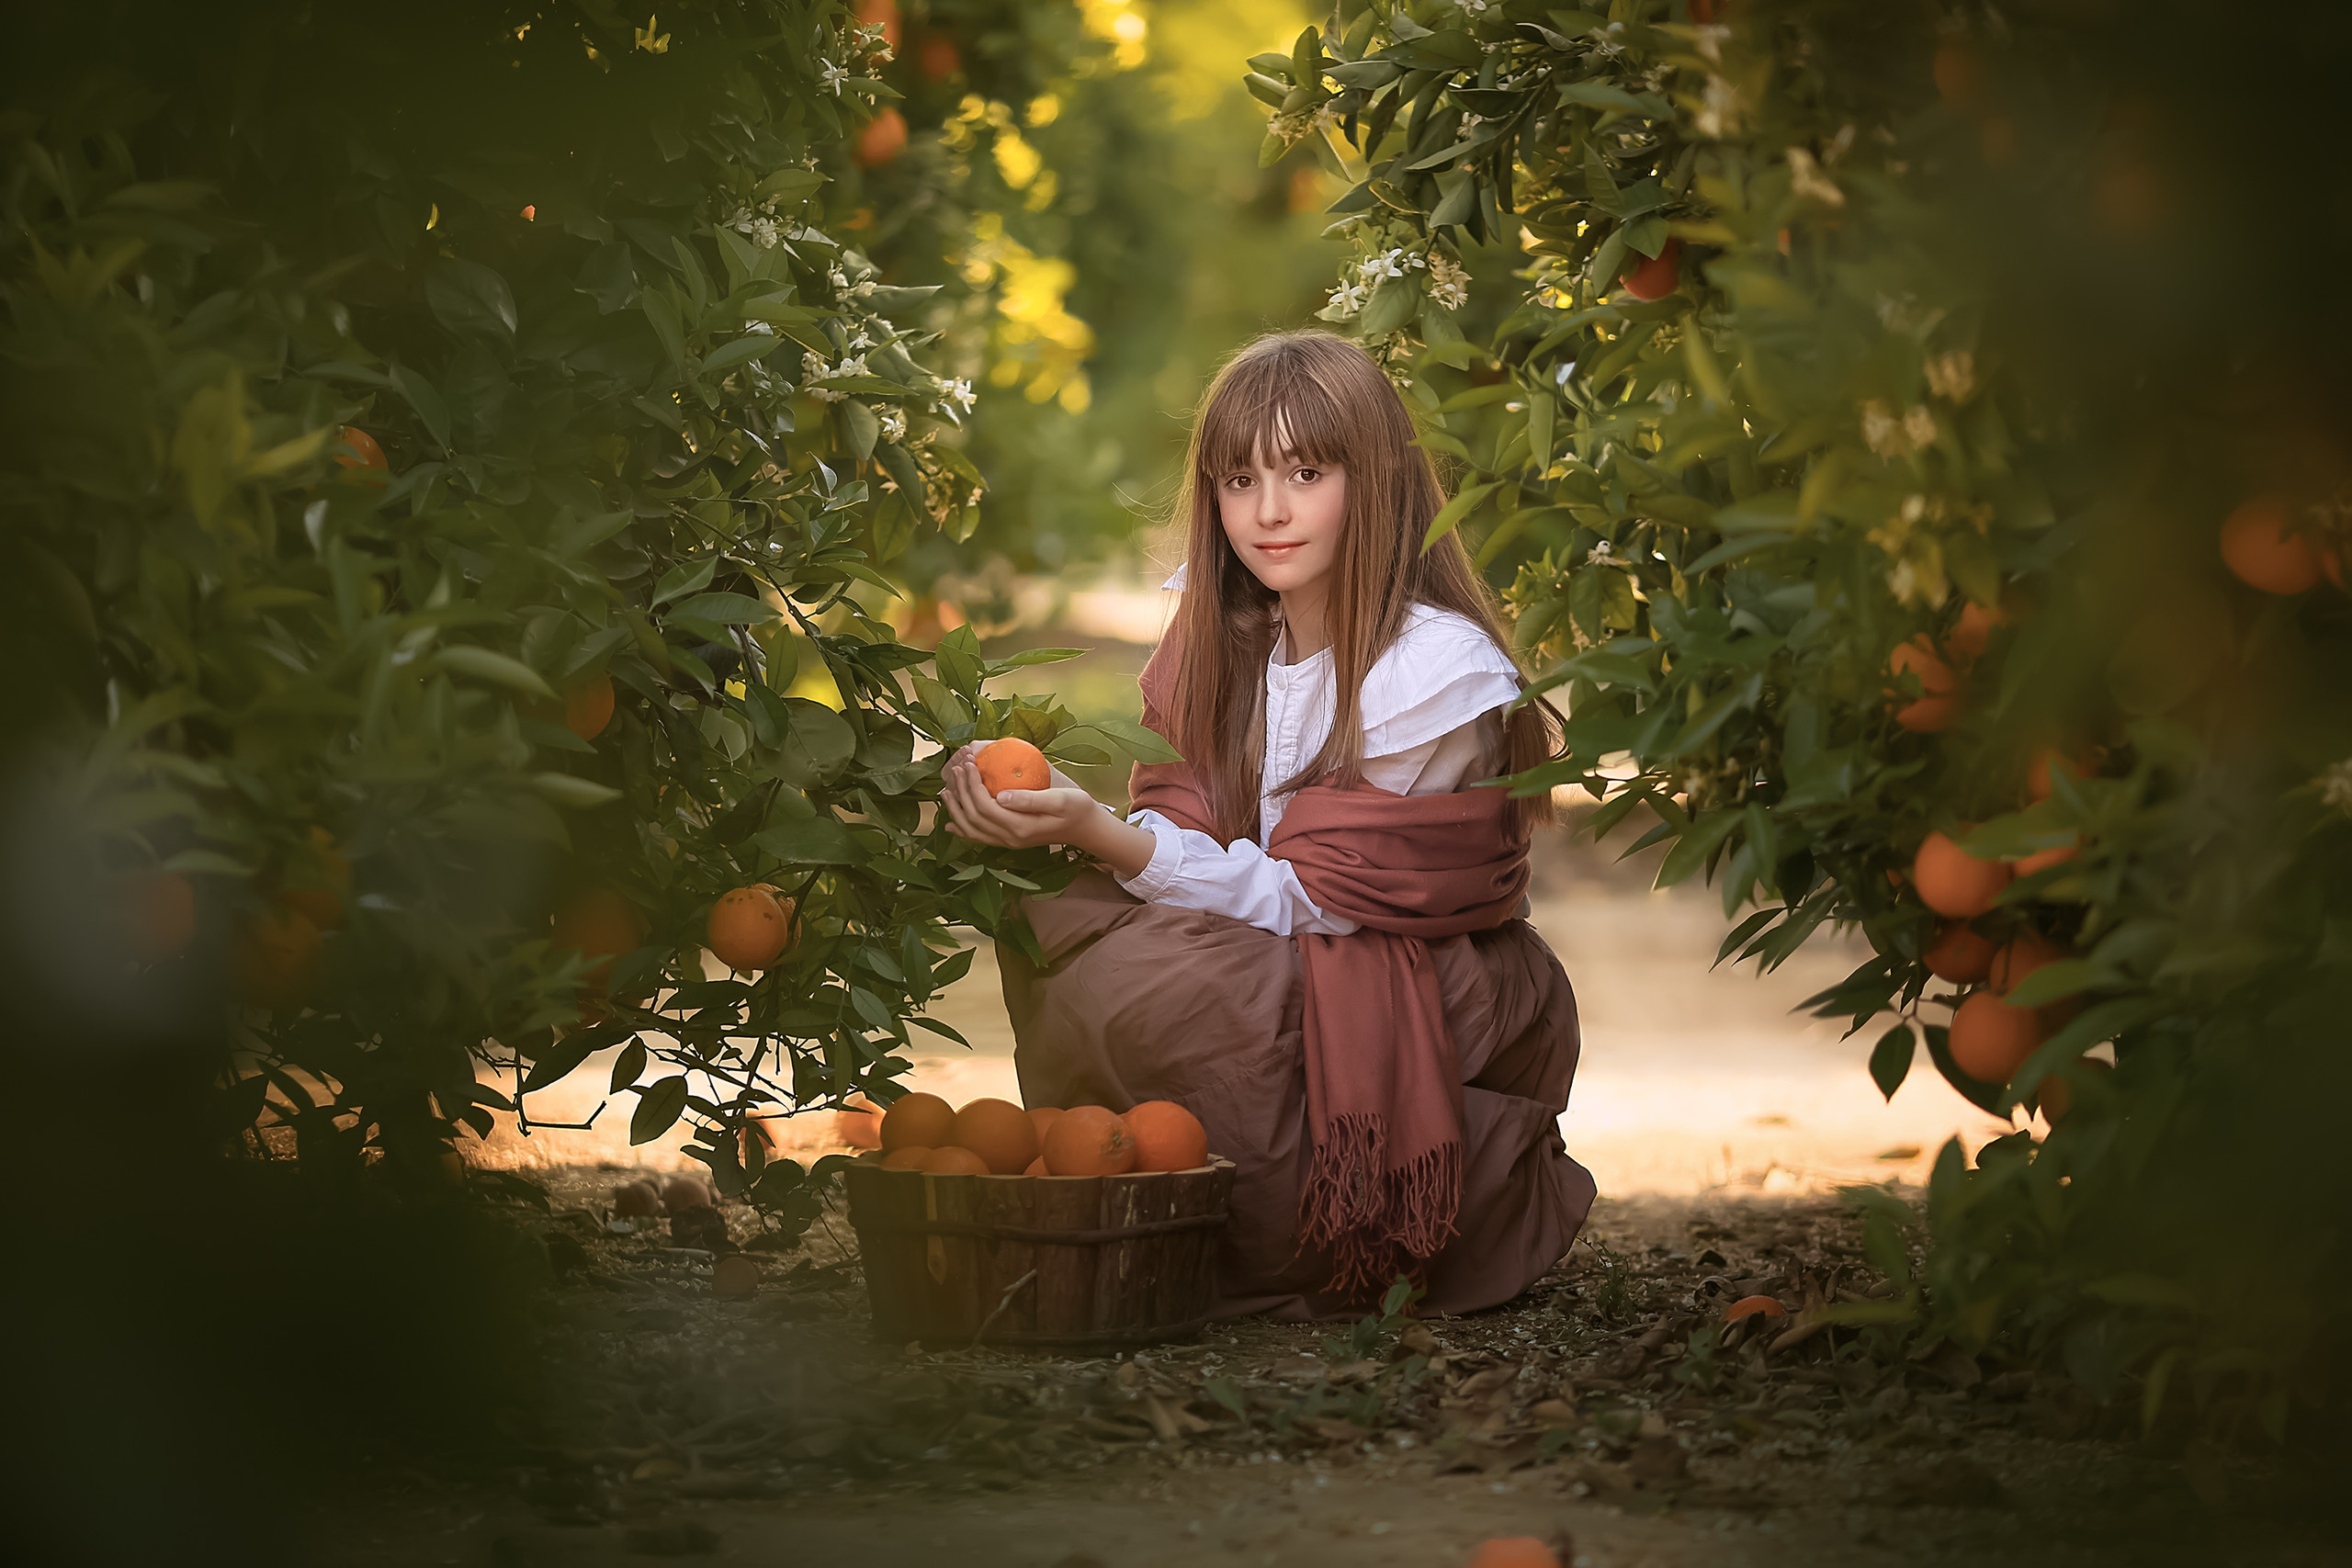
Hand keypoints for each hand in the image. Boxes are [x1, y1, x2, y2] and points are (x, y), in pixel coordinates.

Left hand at [940, 742, 1103, 850]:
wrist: (1087, 829)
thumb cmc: (1077, 809)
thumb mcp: (1060, 799)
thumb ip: (1031, 800)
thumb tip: (1001, 796)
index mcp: (1020, 827)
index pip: (985, 806)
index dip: (971, 784)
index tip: (969, 762)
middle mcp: (1010, 838)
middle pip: (973, 817)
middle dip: (961, 790)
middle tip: (959, 766)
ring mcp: (1008, 842)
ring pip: (971, 830)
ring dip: (956, 809)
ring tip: (948, 787)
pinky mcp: (1009, 840)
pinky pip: (979, 837)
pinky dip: (962, 829)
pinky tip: (951, 823)